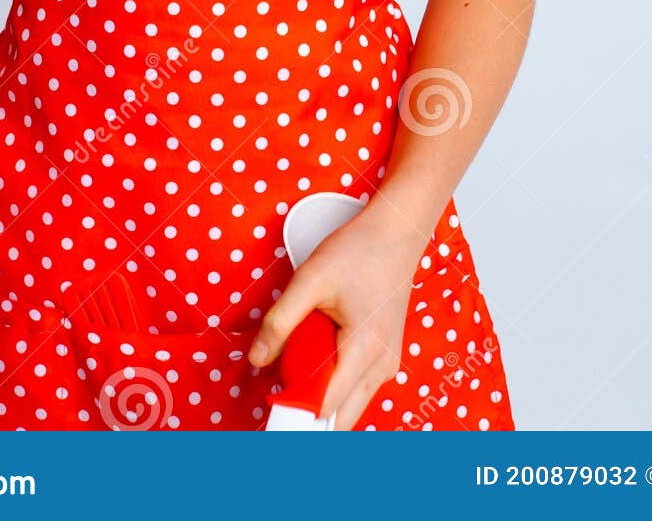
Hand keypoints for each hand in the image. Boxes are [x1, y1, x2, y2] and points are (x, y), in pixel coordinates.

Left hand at [248, 200, 423, 430]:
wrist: (395, 232)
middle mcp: (383, 366)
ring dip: (321, 397)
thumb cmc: (358, 250)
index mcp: (364, 349)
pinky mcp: (386, 359)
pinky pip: (357, 389)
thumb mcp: (310, 279)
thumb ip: (280, 321)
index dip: (293, 409)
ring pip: (349, 407)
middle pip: (340, 418)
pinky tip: (319, 357)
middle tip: (279, 391)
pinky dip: (335, 384)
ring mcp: (388, 365)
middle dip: (306, 412)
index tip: (270, 402)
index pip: (325, 406)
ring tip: (299, 366)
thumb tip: (256, 359)